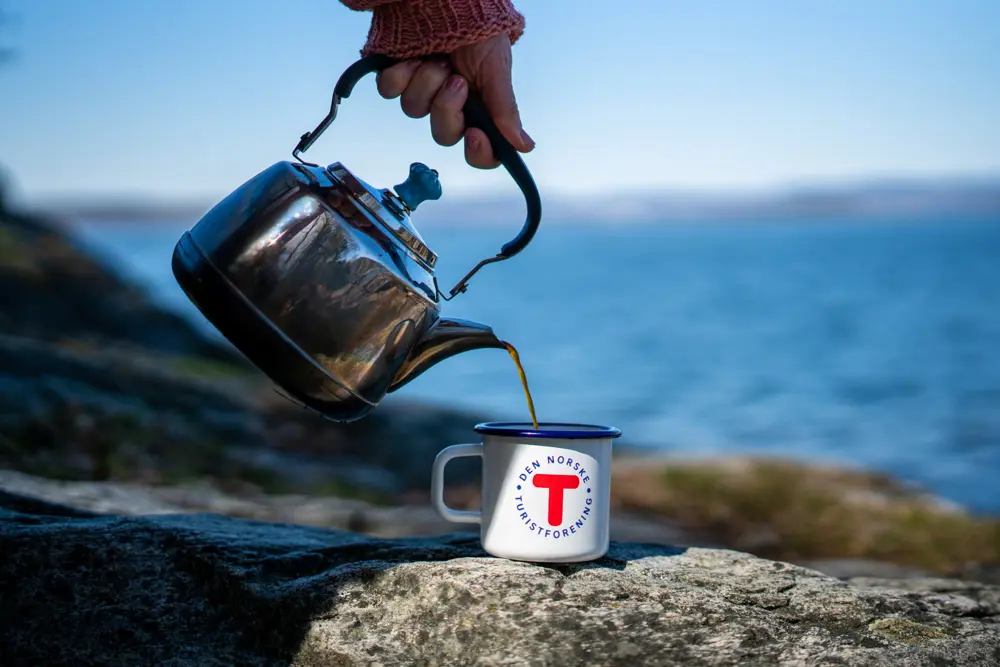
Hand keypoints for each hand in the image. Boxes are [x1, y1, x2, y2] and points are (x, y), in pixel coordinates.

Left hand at [375, 33, 534, 168]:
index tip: (475, 135)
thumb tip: (525, 146)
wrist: (447, 0)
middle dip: (447, 108)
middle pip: (443, 135)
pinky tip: (412, 58)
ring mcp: (421, 92)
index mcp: (478, 109)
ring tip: (438, 59)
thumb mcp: (496, 67)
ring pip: (414, 110)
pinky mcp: (396, 77)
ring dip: (426, 81)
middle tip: (455, 80)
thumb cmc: (478, 31)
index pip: (480, 152)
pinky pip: (389, 90)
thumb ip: (506, 108)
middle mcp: (449, 106)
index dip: (478, 153)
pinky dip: (400, 74)